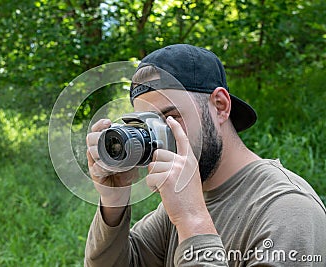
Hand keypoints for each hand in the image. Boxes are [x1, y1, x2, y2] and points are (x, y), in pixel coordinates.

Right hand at [86, 119, 137, 206]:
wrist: (120, 191)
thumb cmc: (124, 174)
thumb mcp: (131, 160)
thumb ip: (135, 152)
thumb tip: (146, 143)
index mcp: (105, 146)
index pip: (97, 130)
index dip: (100, 124)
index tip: (108, 122)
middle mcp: (97, 152)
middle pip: (90, 138)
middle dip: (97, 135)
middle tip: (105, 135)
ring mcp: (94, 163)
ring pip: (90, 151)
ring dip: (98, 150)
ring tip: (107, 151)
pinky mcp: (95, 174)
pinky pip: (94, 167)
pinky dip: (100, 166)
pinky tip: (106, 166)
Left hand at [146, 116, 216, 241]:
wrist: (193, 215)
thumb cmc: (189, 200)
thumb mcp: (189, 178)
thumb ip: (179, 167)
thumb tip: (161, 161)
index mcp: (190, 161)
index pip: (182, 139)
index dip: (176, 128)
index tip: (170, 119)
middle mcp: (184, 162)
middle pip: (158, 154)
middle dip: (156, 167)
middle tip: (164, 181)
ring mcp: (176, 169)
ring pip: (152, 166)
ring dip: (154, 178)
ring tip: (165, 189)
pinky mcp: (167, 178)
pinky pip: (150, 178)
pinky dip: (152, 187)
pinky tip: (162, 193)